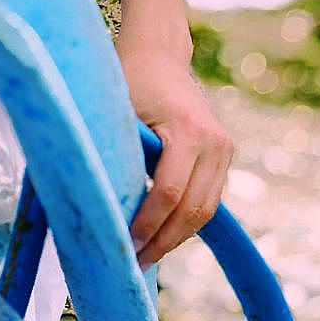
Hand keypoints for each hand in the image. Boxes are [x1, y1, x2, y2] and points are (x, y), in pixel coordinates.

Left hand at [122, 55, 234, 266]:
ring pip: (205, 211)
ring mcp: (225, 149)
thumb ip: (113, 156)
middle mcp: (216, 142)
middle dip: (163, 243)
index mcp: (190, 131)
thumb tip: (94, 206)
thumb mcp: (117, 114)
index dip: (147, 225)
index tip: (124, 246)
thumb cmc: (128, 80)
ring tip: (145, 258)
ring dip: (175, 239)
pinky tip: (159, 237)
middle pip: (193, 210)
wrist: (159, 54)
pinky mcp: (224, 155)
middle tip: (134, 266)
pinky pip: (207, 200)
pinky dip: (184, 222)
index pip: (169, 193)